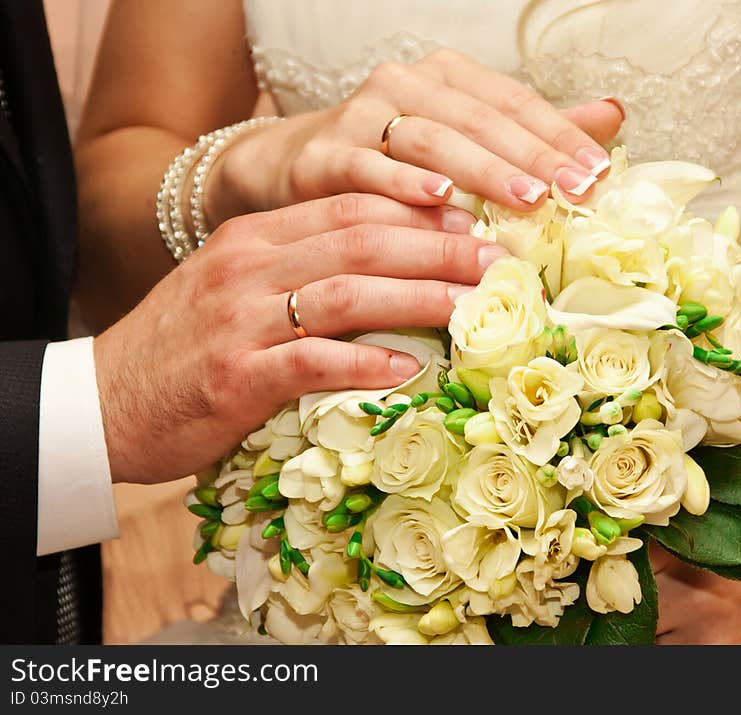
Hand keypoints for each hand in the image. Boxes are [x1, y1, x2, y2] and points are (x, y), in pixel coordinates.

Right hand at [94, 194, 504, 484]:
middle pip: (360, 241)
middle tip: (491, 260)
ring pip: (346, 293)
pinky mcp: (235, 376)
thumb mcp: (234, 289)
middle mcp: (249, 268)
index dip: (415, 209)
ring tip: (469, 305)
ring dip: (416, 296)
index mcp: (254, 239)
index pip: (348, 205)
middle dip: (435, 247)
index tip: (470, 221)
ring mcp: (241, 320)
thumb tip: (383, 271)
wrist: (104, 400)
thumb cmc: (182, 348)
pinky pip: (312, 361)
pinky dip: (364, 361)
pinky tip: (405, 366)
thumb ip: (297, 271)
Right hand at [206, 48, 624, 227]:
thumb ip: (529, 134)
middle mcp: (405, 85)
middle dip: (529, 155)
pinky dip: (404, 183)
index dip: (558, 135)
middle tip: (572, 191)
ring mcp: (361, 116)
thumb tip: (611, 116)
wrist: (297, 169)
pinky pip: (367, 167)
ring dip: (480, 170)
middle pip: (477, 117)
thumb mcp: (463, 144)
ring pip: (430, 139)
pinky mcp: (324, 156)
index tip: (598, 174)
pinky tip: (438, 200)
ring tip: (523, 199)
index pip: (513, 101)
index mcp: (447, 78)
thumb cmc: (391, 162)